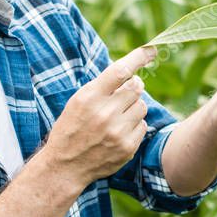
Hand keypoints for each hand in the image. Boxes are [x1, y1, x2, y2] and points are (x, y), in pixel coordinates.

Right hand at [40, 46, 156, 188]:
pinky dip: (134, 125)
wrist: (65, 166)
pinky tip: (119, 132)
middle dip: (133, 87)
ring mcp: (118, 132)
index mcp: (89, 97)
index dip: (138, 57)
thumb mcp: (78, 102)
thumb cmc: (71, 128)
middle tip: (124, 94)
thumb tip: (131, 74)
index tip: (151, 50)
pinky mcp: (127, 147)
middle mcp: (105, 113)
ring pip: (142, 106)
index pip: (120, 70)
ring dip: (134, 107)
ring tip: (117, 116)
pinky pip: (142, 125)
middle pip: (137, 87)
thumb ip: (102, 88)